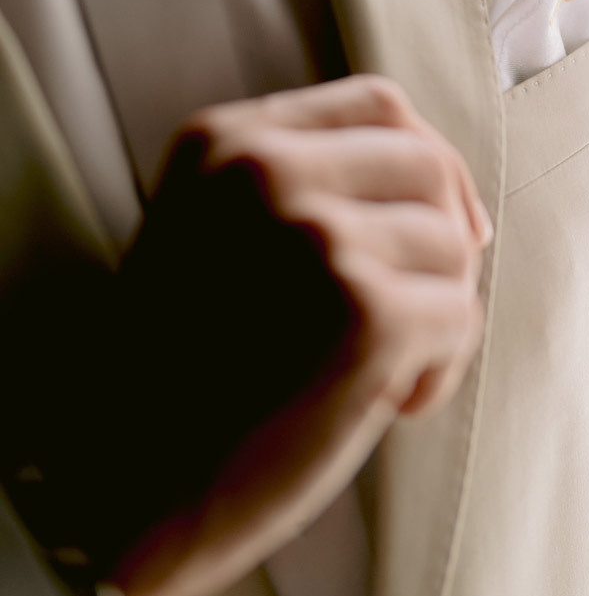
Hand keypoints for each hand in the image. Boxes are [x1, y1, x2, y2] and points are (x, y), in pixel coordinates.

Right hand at [22, 76, 490, 595]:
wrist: (123, 491)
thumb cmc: (184, 374)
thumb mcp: (220, 233)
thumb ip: (304, 186)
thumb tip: (453, 199)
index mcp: (226, 142)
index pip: (377, 103)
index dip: (428, 157)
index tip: (444, 216)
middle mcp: (268, 171)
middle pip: (426, 163)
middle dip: (445, 236)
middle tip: (421, 305)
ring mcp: (316, 236)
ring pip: (450, 244)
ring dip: (437, 311)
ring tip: (382, 368)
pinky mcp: (362, 312)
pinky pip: (457, 316)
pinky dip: (441, 369)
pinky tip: (390, 402)